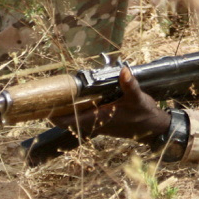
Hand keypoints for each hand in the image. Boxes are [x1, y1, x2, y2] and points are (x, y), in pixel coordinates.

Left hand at [56, 66, 170, 141]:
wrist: (152, 127)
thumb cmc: (143, 114)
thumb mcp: (137, 98)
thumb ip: (129, 84)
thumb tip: (123, 71)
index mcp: (99, 118)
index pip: (71, 121)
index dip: (56, 117)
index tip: (45, 108)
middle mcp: (96, 122)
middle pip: (70, 120)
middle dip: (59, 110)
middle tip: (48, 96)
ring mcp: (99, 123)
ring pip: (77, 118)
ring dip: (68, 109)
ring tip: (59, 95)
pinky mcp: (104, 121)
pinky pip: (85, 116)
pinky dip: (79, 108)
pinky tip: (80, 98)